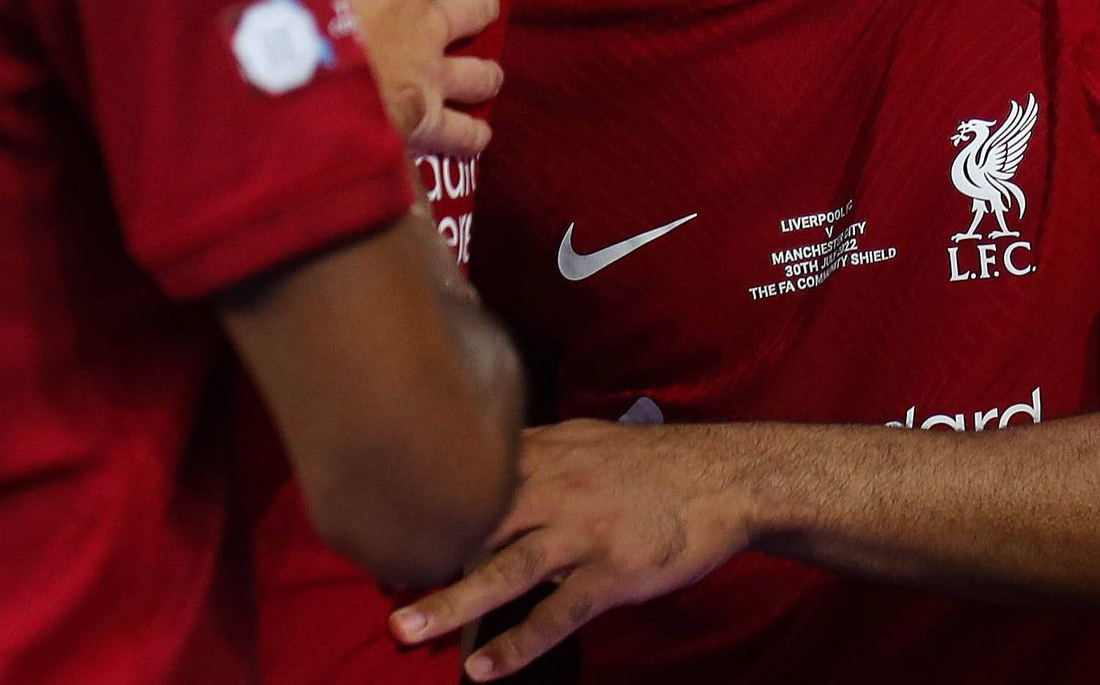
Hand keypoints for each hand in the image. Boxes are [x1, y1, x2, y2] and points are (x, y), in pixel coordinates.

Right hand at [327, 0, 499, 164]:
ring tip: (489, 74)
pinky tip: (478, 140)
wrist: (295, 75)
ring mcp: (428, 75)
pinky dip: (470, 136)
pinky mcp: (420, 120)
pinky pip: (458, 134)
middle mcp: (427, 23)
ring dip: (485, 72)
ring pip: (478, 73)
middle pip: (475, 7)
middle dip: (482, 1)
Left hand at [389, 419, 753, 679]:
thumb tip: (488, 460)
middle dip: (421, 558)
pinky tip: (484, 671)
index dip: (422, 509)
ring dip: (452, 603)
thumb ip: (533, 451)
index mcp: (542, 455)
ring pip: (505, 571)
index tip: (380, 532)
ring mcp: (581, 533)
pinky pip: (556, 615)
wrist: (724, 478)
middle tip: (375, 588)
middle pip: (474, 526)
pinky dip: (517, 645)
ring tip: (405, 630)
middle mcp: (553, 489)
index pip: (468, 481)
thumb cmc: (653, 462)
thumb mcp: (585, 439)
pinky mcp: (612, 573)